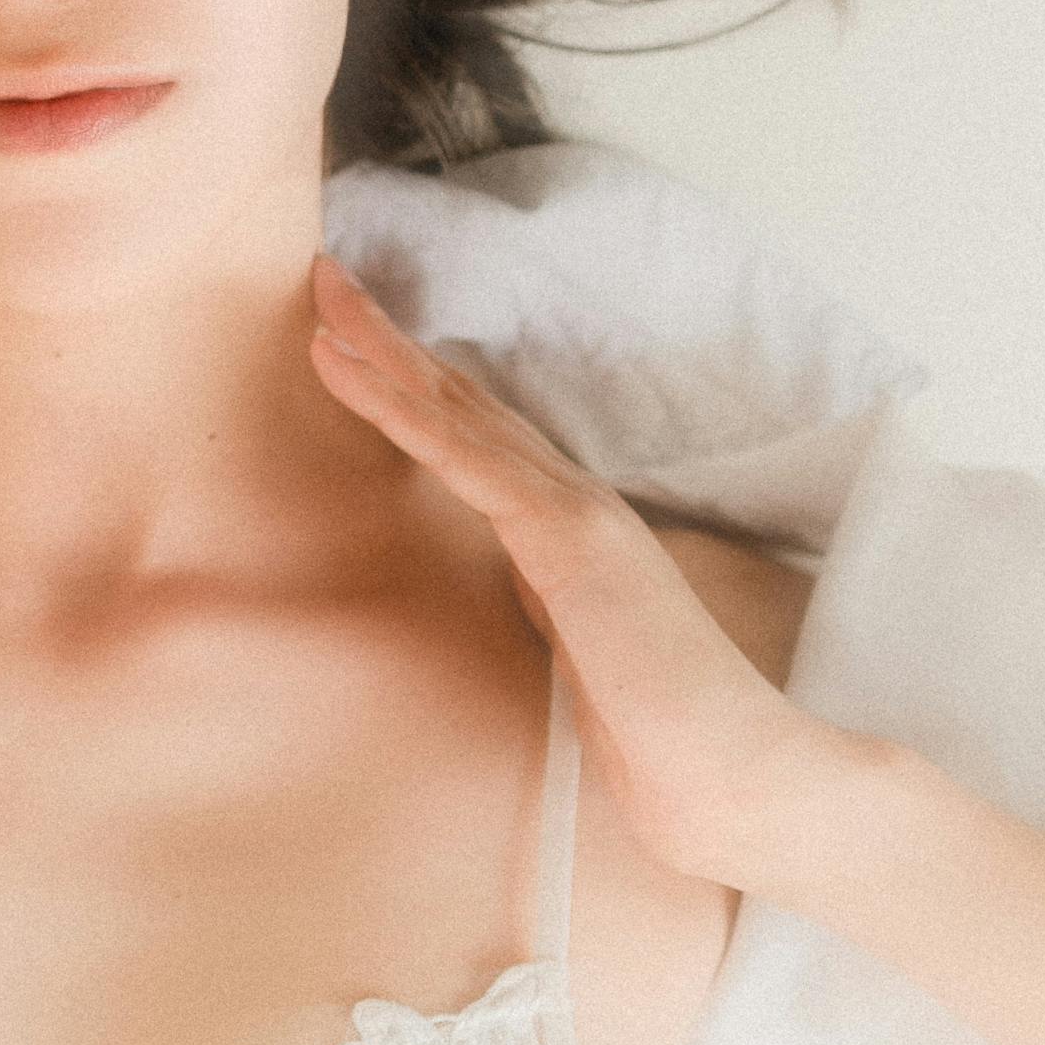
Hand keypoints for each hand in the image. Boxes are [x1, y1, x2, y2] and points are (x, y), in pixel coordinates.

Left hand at [306, 246, 876, 893]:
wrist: (723, 768)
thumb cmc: (659, 729)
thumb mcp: (580, 649)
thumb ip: (551, 603)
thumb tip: (518, 586)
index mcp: (569, 526)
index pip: (480, 437)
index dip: (418, 383)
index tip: (357, 338)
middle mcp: (569, 500)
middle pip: (461, 401)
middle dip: (388, 337)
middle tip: (324, 276)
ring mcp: (569, 510)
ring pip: (456, 413)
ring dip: (381, 351)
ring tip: (321, 295)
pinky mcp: (562, 536)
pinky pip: (465, 458)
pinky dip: (400, 409)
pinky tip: (349, 369)